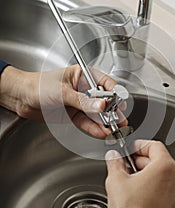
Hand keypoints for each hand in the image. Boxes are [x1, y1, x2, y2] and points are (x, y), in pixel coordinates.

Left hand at [0, 65, 126, 137]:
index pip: (106, 84)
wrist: (21, 98)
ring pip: (96, 114)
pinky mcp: (74, 115)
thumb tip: (101, 106)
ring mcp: (79, 103)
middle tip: (120, 121)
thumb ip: (83, 101)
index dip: (114, 94)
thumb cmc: (38, 85)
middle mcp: (84, 89)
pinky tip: (102, 132)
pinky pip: (87, 123)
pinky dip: (94, 128)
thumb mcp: (63, 92)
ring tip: (114, 130)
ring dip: (105, 123)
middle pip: (103, 101)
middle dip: (112, 111)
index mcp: (84, 75)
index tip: (120, 104)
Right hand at [105, 140, 174, 207]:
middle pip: (159, 161)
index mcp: (165, 167)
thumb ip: (115, 162)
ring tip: (131, 183)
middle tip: (127, 165)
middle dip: (141, 161)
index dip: (140, 145)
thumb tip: (114, 157)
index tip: (131, 149)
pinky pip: (165, 192)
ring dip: (148, 176)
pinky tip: (139, 196)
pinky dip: (154, 190)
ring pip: (163, 177)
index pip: (155, 146)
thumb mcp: (116, 180)